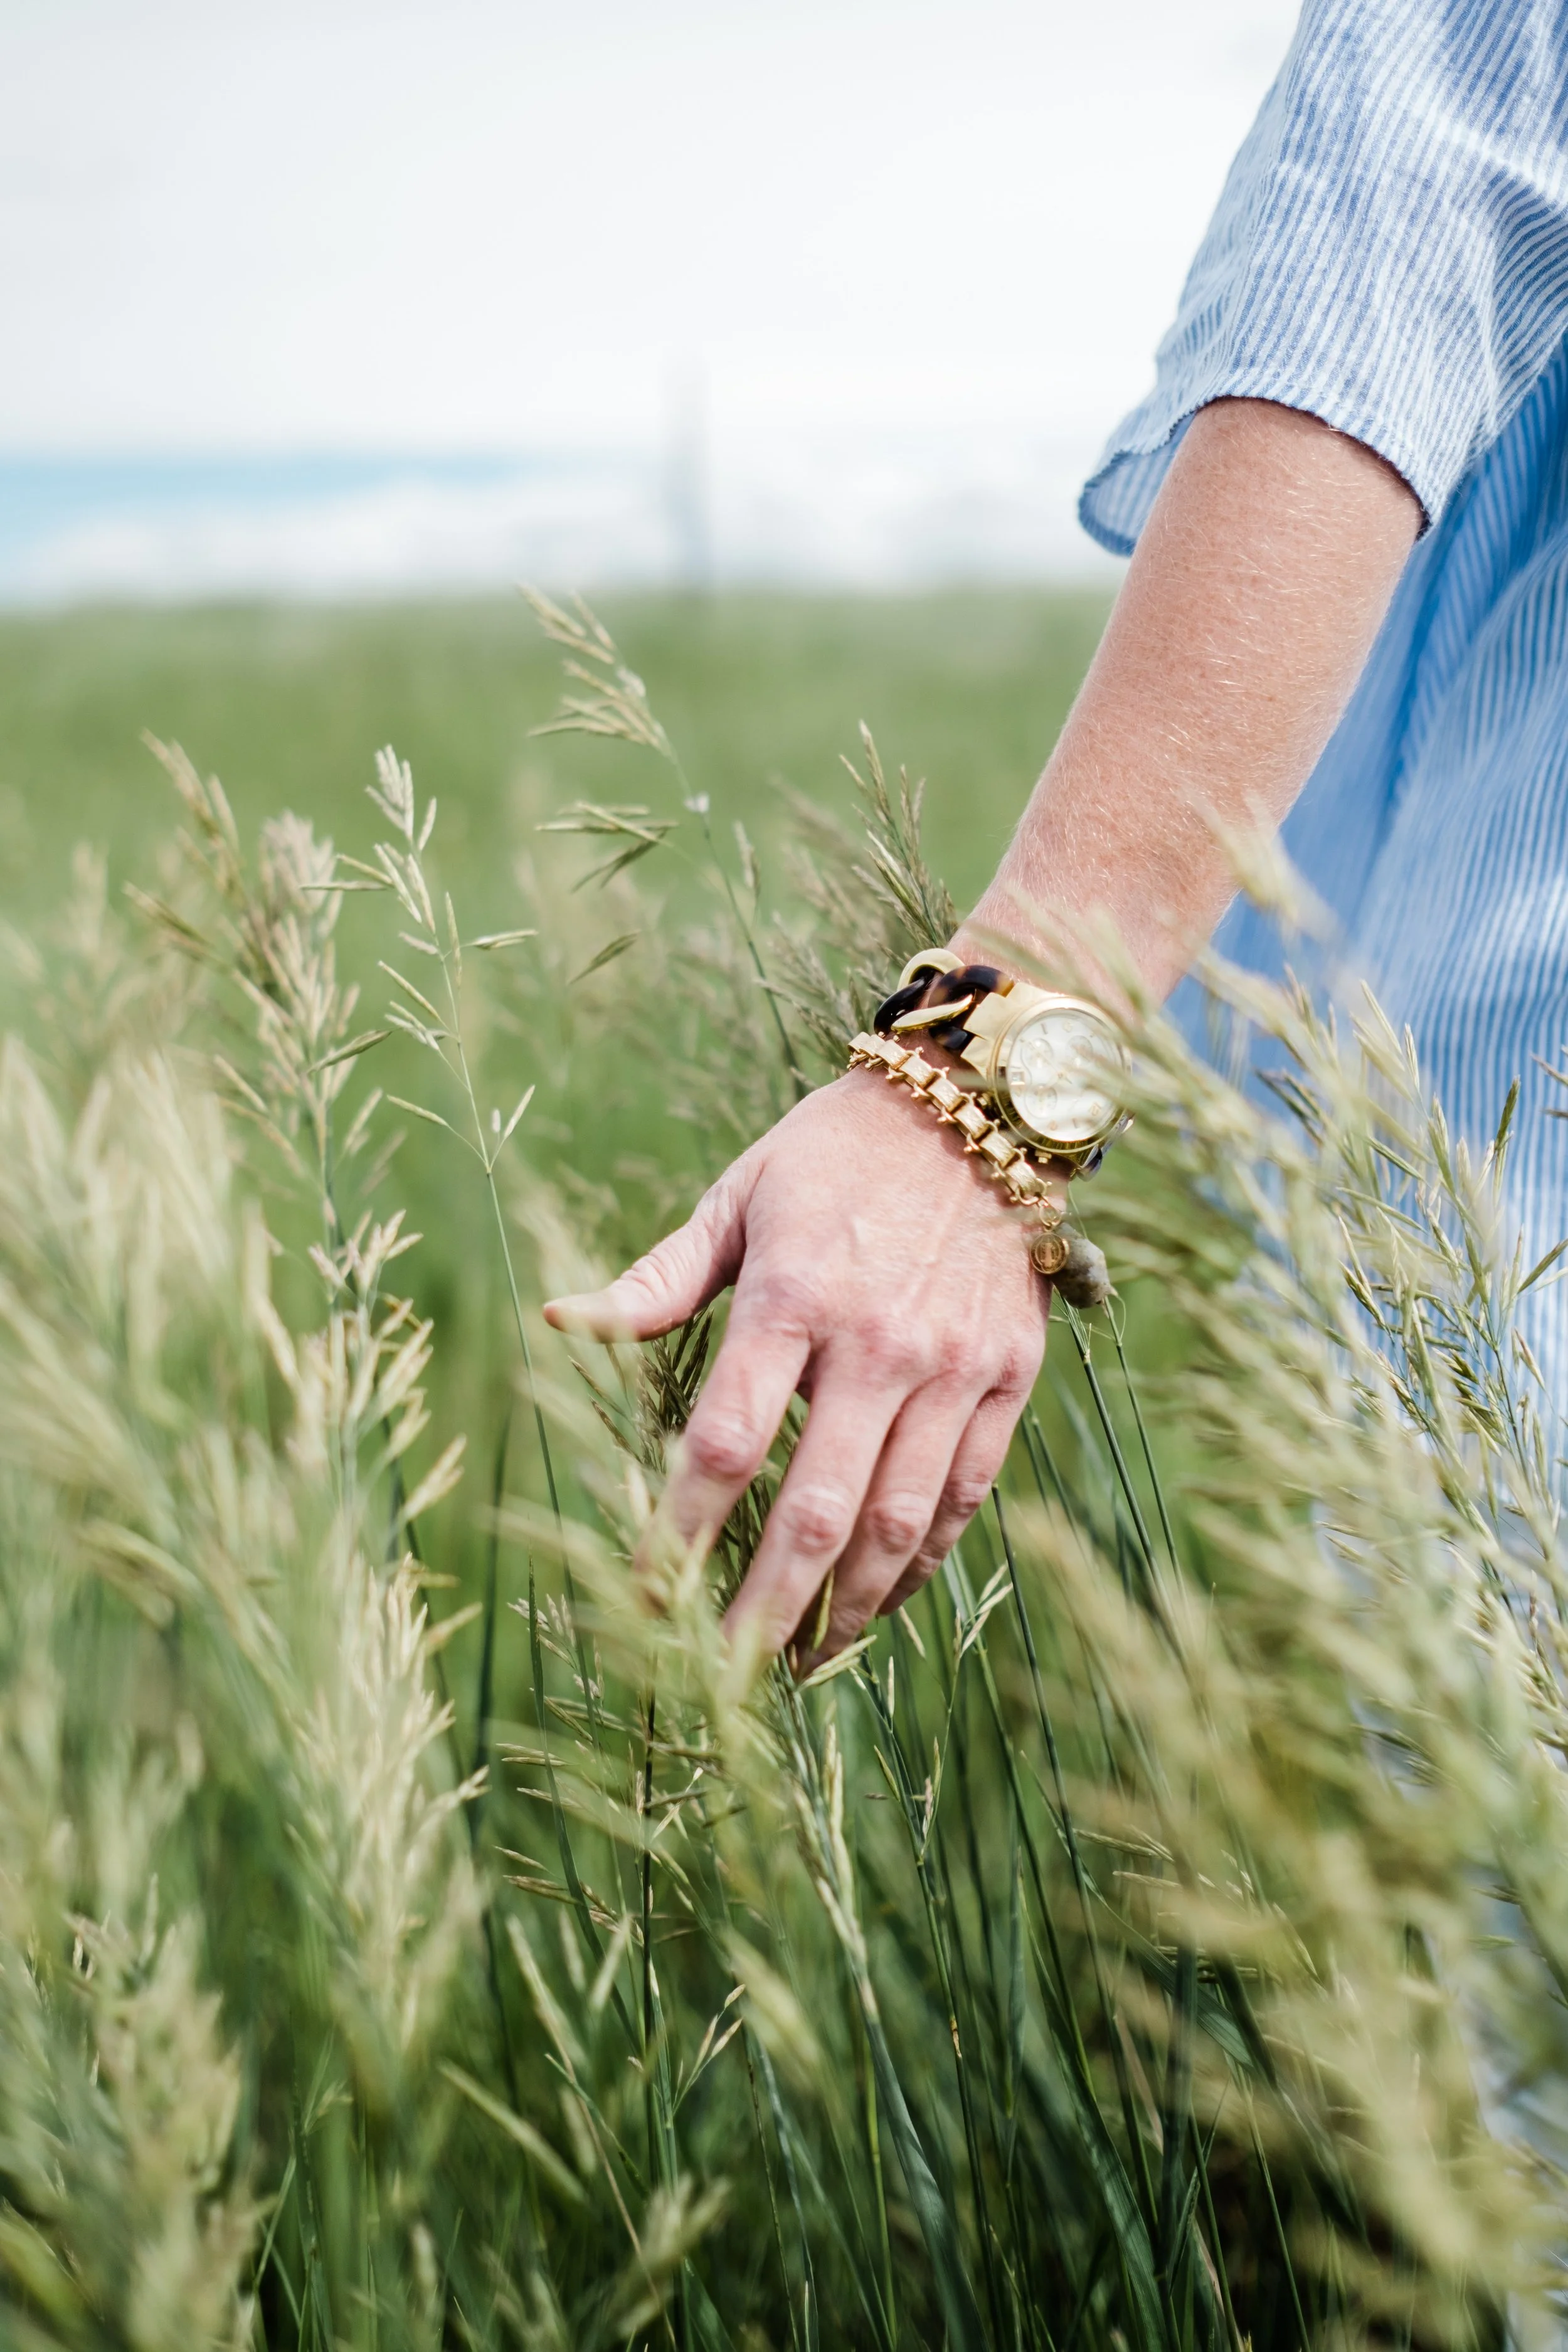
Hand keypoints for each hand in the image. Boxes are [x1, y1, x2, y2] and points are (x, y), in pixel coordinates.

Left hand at [543, 1067, 1053, 1666]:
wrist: (980, 1107)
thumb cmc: (835, 1153)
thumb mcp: (736, 1196)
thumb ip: (657, 1278)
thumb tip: (559, 1322)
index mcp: (795, 1294)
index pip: (725, 1442)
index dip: (679, 1533)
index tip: (645, 1596)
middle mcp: (879, 1341)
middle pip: (816, 1510)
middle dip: (762, 1609)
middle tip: (722, 1678)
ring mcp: (954, 1366)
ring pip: (898, 1523)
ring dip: (845, 1608)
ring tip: (799, 1660)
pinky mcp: (1009, 1378)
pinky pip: (963, 1497)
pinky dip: (920, 1563)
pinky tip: (878, 1602)